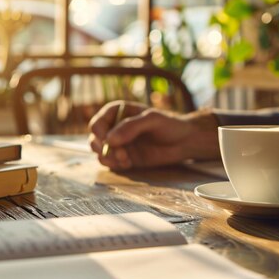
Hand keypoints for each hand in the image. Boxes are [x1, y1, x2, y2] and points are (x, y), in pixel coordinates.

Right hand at [88, 100, 219, 169]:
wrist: (183, 142)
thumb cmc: (169, 125)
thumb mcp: (152, 120)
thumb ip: (131, 127)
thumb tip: (109, 140)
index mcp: (118, 112)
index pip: (98, 121)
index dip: (99, 131)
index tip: (107, 141)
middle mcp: (114, 128)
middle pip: (95, 138)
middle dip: (103, 148)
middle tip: (120, 154)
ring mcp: (118, 144)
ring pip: (100, 152)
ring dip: (108, 158)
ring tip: (126, 160)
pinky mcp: (124, 158)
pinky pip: (110, 163)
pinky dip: (116, 165)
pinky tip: (129, 164)